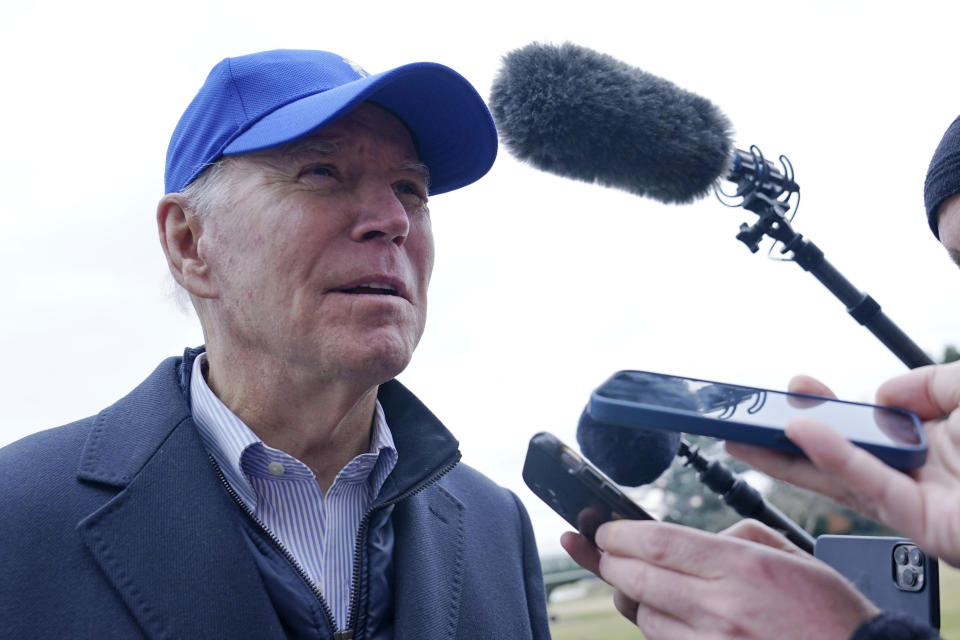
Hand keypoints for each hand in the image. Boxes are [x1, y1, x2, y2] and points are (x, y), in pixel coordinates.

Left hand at [562, 519, 877, 638]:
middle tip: (600, 549)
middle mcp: (721, 608)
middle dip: (608, 561)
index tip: (603, 527)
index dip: (618, 533)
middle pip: (637, 578)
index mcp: (741, 567)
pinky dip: (656, 627)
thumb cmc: (829, 613)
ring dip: (632, 596)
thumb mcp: (789, 555)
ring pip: (644, 616)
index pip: (656, 543)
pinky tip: (661, 612)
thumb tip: (692, 537)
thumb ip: (736, 535)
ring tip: (638, 582)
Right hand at [726, 362, 959, 566]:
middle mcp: (915, 475)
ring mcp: (913, 501)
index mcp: (932, 445)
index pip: (863, 430)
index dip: (825, 410)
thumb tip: (883, 395)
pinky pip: (867, 486)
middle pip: (833, 459)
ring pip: (835, 478)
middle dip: (782, 438)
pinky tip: (799, 433)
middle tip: (744, 420)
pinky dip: (830, 458)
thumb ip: (931, 382)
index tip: (797, 388)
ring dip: (785, 456)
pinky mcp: (918, 522)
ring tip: (743, 435)